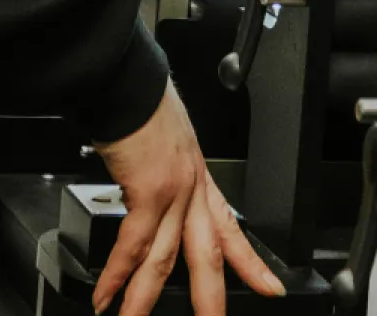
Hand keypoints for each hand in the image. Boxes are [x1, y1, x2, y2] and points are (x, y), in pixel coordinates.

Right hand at [92, 85, 283, 315]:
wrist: (130, 82)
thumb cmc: (142, 105)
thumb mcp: (168, 141)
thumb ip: (166, 171)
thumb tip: (148, 187)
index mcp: (199, 179)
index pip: (231, 229)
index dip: (251, 263)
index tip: (270, 288)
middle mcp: (193, 189)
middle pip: (208, 256)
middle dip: (212, 298)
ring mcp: (173, 192)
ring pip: (165, 261)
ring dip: (145, 300)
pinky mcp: (149, 191)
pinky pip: (134, 246)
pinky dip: (117, 277)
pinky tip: (106, 298)